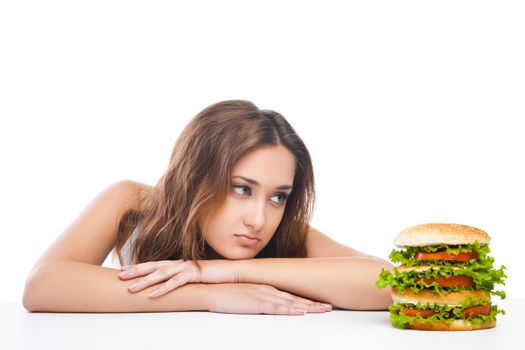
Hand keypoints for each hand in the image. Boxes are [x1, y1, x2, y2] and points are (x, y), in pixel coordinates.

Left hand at [119, 259, 236, 297]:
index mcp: (177, 263)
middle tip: (119, 276)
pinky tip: (153, 295)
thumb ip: (179, 278)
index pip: (153, 264)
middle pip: (153, 266)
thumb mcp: (191, 276)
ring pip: (161, 274)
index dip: (138, 266)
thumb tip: (166, 285)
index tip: (122, 270)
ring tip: (131, 288)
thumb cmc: (210, 275)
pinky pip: (176, 283)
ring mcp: (186, 267)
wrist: (229, 271)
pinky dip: (164, 289)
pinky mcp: (194, 274)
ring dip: (145, 281)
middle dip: (135, 271)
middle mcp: (179, 263)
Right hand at [205, 283, 331, 314]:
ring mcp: (263, 295)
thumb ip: (259, 299)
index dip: (307, 299)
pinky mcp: (256, 302)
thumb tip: (268, 306)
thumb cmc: (226, 294)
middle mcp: (268, 289)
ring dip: (307, 306)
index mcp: (267, 287)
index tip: (320, 303)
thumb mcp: (247, 295)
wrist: (211, 290)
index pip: (291, 294)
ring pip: (290, 302)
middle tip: (329, 307)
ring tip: (322, 310)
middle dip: (313, 303)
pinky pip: (277, 307)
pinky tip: (300, 311)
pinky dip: (290, 309)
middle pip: (295, 298)